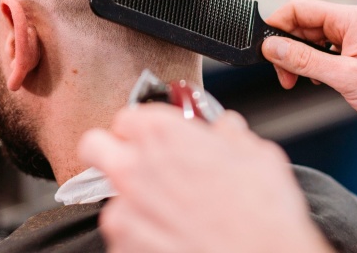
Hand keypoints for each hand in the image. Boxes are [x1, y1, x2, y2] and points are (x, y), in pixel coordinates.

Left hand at [79, 105, 332, 252]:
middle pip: (94, 145)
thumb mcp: (256, 155)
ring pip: (112, 194)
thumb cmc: (262, 214)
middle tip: (134, 161)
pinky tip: (171, 235)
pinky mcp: (123, 246)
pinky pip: (122, 232)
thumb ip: (229, 133)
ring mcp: (124, 211)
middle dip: (110, 149)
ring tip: (169, 211)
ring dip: (133, 198)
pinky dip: (140, 232)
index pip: (126, 117)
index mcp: (160, 133)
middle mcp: (133, 167)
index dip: (141, 127)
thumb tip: (225, 127)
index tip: (153, 138)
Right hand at [262, 0, 356, 112]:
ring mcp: (352, 37)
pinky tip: (316, 78)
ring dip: (298, 59)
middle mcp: (350, 23)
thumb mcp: (346, 76)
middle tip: (284, 74)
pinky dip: (312, 64)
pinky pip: (322, 50)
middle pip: (301, 25)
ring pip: (309, 39)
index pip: (298, 8)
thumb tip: (272, 47)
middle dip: (287, 49)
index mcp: (350, 19)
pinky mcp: (352, 50)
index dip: (277, 25)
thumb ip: (304, 60)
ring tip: (300, 79)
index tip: (267, 49)